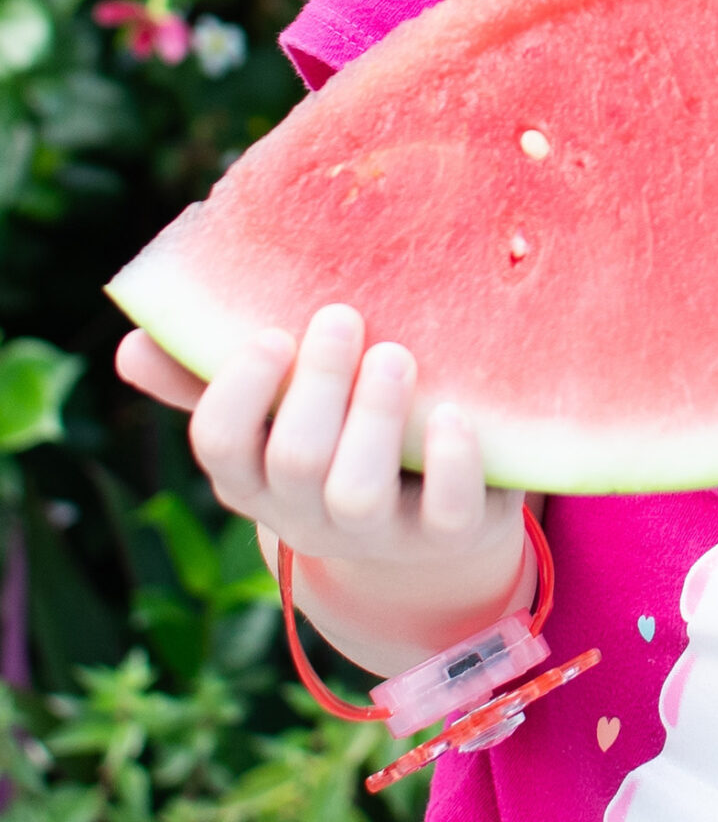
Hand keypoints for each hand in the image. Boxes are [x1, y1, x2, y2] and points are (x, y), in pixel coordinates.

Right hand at [117, 306, 523, 577]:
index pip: (218, 445)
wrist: (426, 520)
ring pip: (358, 493)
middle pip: (294, 460)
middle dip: (317, 386)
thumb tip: (130, 346)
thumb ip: (206, 377)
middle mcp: (308, 511)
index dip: (238, 392)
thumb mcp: (275, 411)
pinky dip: (451, 464)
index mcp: (256, 474)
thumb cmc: (337, 436)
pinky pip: (448, 515)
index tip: (273, 334)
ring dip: (374, 418)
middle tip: (342, 317)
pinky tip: (453, 414)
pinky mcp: (448, 535)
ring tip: (395, 355)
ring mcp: (378, 532)